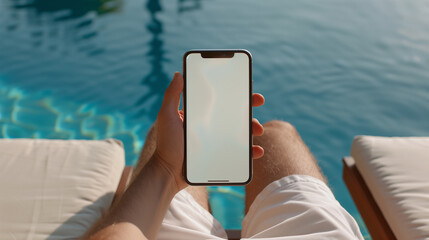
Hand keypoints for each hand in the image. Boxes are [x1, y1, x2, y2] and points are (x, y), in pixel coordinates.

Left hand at [153, 72, 264, 191]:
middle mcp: (209, 126)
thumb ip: (172, 95)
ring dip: (252, 127)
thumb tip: (179, 73)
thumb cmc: (166, 143)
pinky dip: (251, 151)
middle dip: (248, 107)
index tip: (246, 86)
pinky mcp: (220, 155)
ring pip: (240, 132)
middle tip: (257, 102)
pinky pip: (239, 152)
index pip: (219, 99)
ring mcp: (216, 141)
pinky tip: (257, 150)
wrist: (168, 172)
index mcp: (199, 114)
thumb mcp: (166, 115)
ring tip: (257, 129)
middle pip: (234, 114)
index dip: (234, 92)